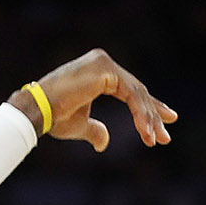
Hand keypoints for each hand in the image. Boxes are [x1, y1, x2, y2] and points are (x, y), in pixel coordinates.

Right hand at [23, 49, 175, 152]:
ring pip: (137, 93)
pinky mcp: (105, 69)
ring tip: (156, 140)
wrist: (37, 111)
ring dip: (149, 119)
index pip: (131, 90)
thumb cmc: (54, 117)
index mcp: (99, 72)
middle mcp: (103, 62)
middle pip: (137, 91)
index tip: (168, 120)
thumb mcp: (80, 125)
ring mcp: (104, 63)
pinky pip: (131, 94)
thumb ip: (95, 130)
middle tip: (165, 138)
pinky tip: (147, 132)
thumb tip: (104, 142)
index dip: (150, 107)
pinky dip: (141, 114)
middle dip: (154, 115)